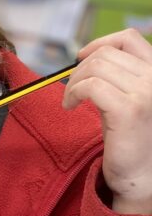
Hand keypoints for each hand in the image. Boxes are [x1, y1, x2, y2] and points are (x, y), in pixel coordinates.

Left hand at [63, 28, 151, 214]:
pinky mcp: (130, 110)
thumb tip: (88, 57)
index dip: (100, 43)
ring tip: (70, 101)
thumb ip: (118, 77)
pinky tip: (70, 107)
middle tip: (71, 91)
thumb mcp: (127, 99)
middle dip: (80, 69)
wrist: (141, 176)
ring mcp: (146, 92)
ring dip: (74, 82)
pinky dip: (74, 93)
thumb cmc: (131, 141)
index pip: (130, 39)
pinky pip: (91, 86)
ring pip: (96, 67)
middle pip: (107, 53)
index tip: (81, 58)